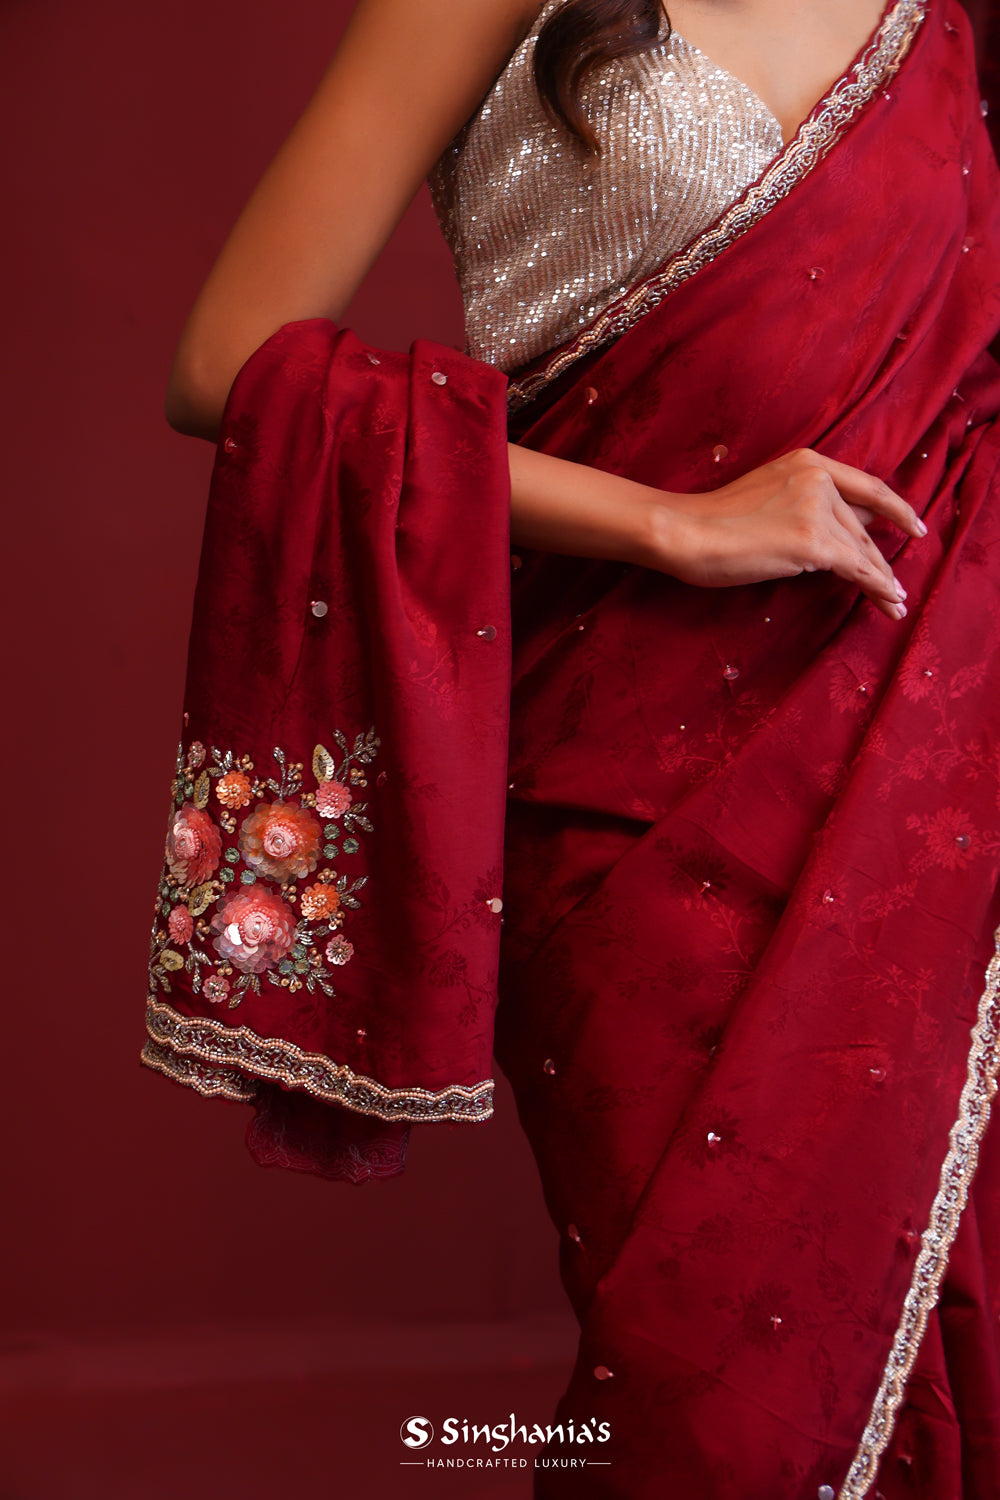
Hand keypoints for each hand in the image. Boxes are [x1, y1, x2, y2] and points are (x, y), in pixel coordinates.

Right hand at [652, 448, 926, 620]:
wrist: (686, 531)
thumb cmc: (713, 522)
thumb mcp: (767, 496)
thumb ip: (803, 504)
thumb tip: (839, 532)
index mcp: (809, 463)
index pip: (866, 487)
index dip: (896, 509)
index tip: (914, 526)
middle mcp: (820, 479)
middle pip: (863, 526)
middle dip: (881, 559)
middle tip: (896, 586)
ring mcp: (818, 509)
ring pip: (862, 550)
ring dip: (881, 580)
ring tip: (895, 602)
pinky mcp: (813, 542)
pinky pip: (856, 568)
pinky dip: (876, 587)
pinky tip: (888, 600)